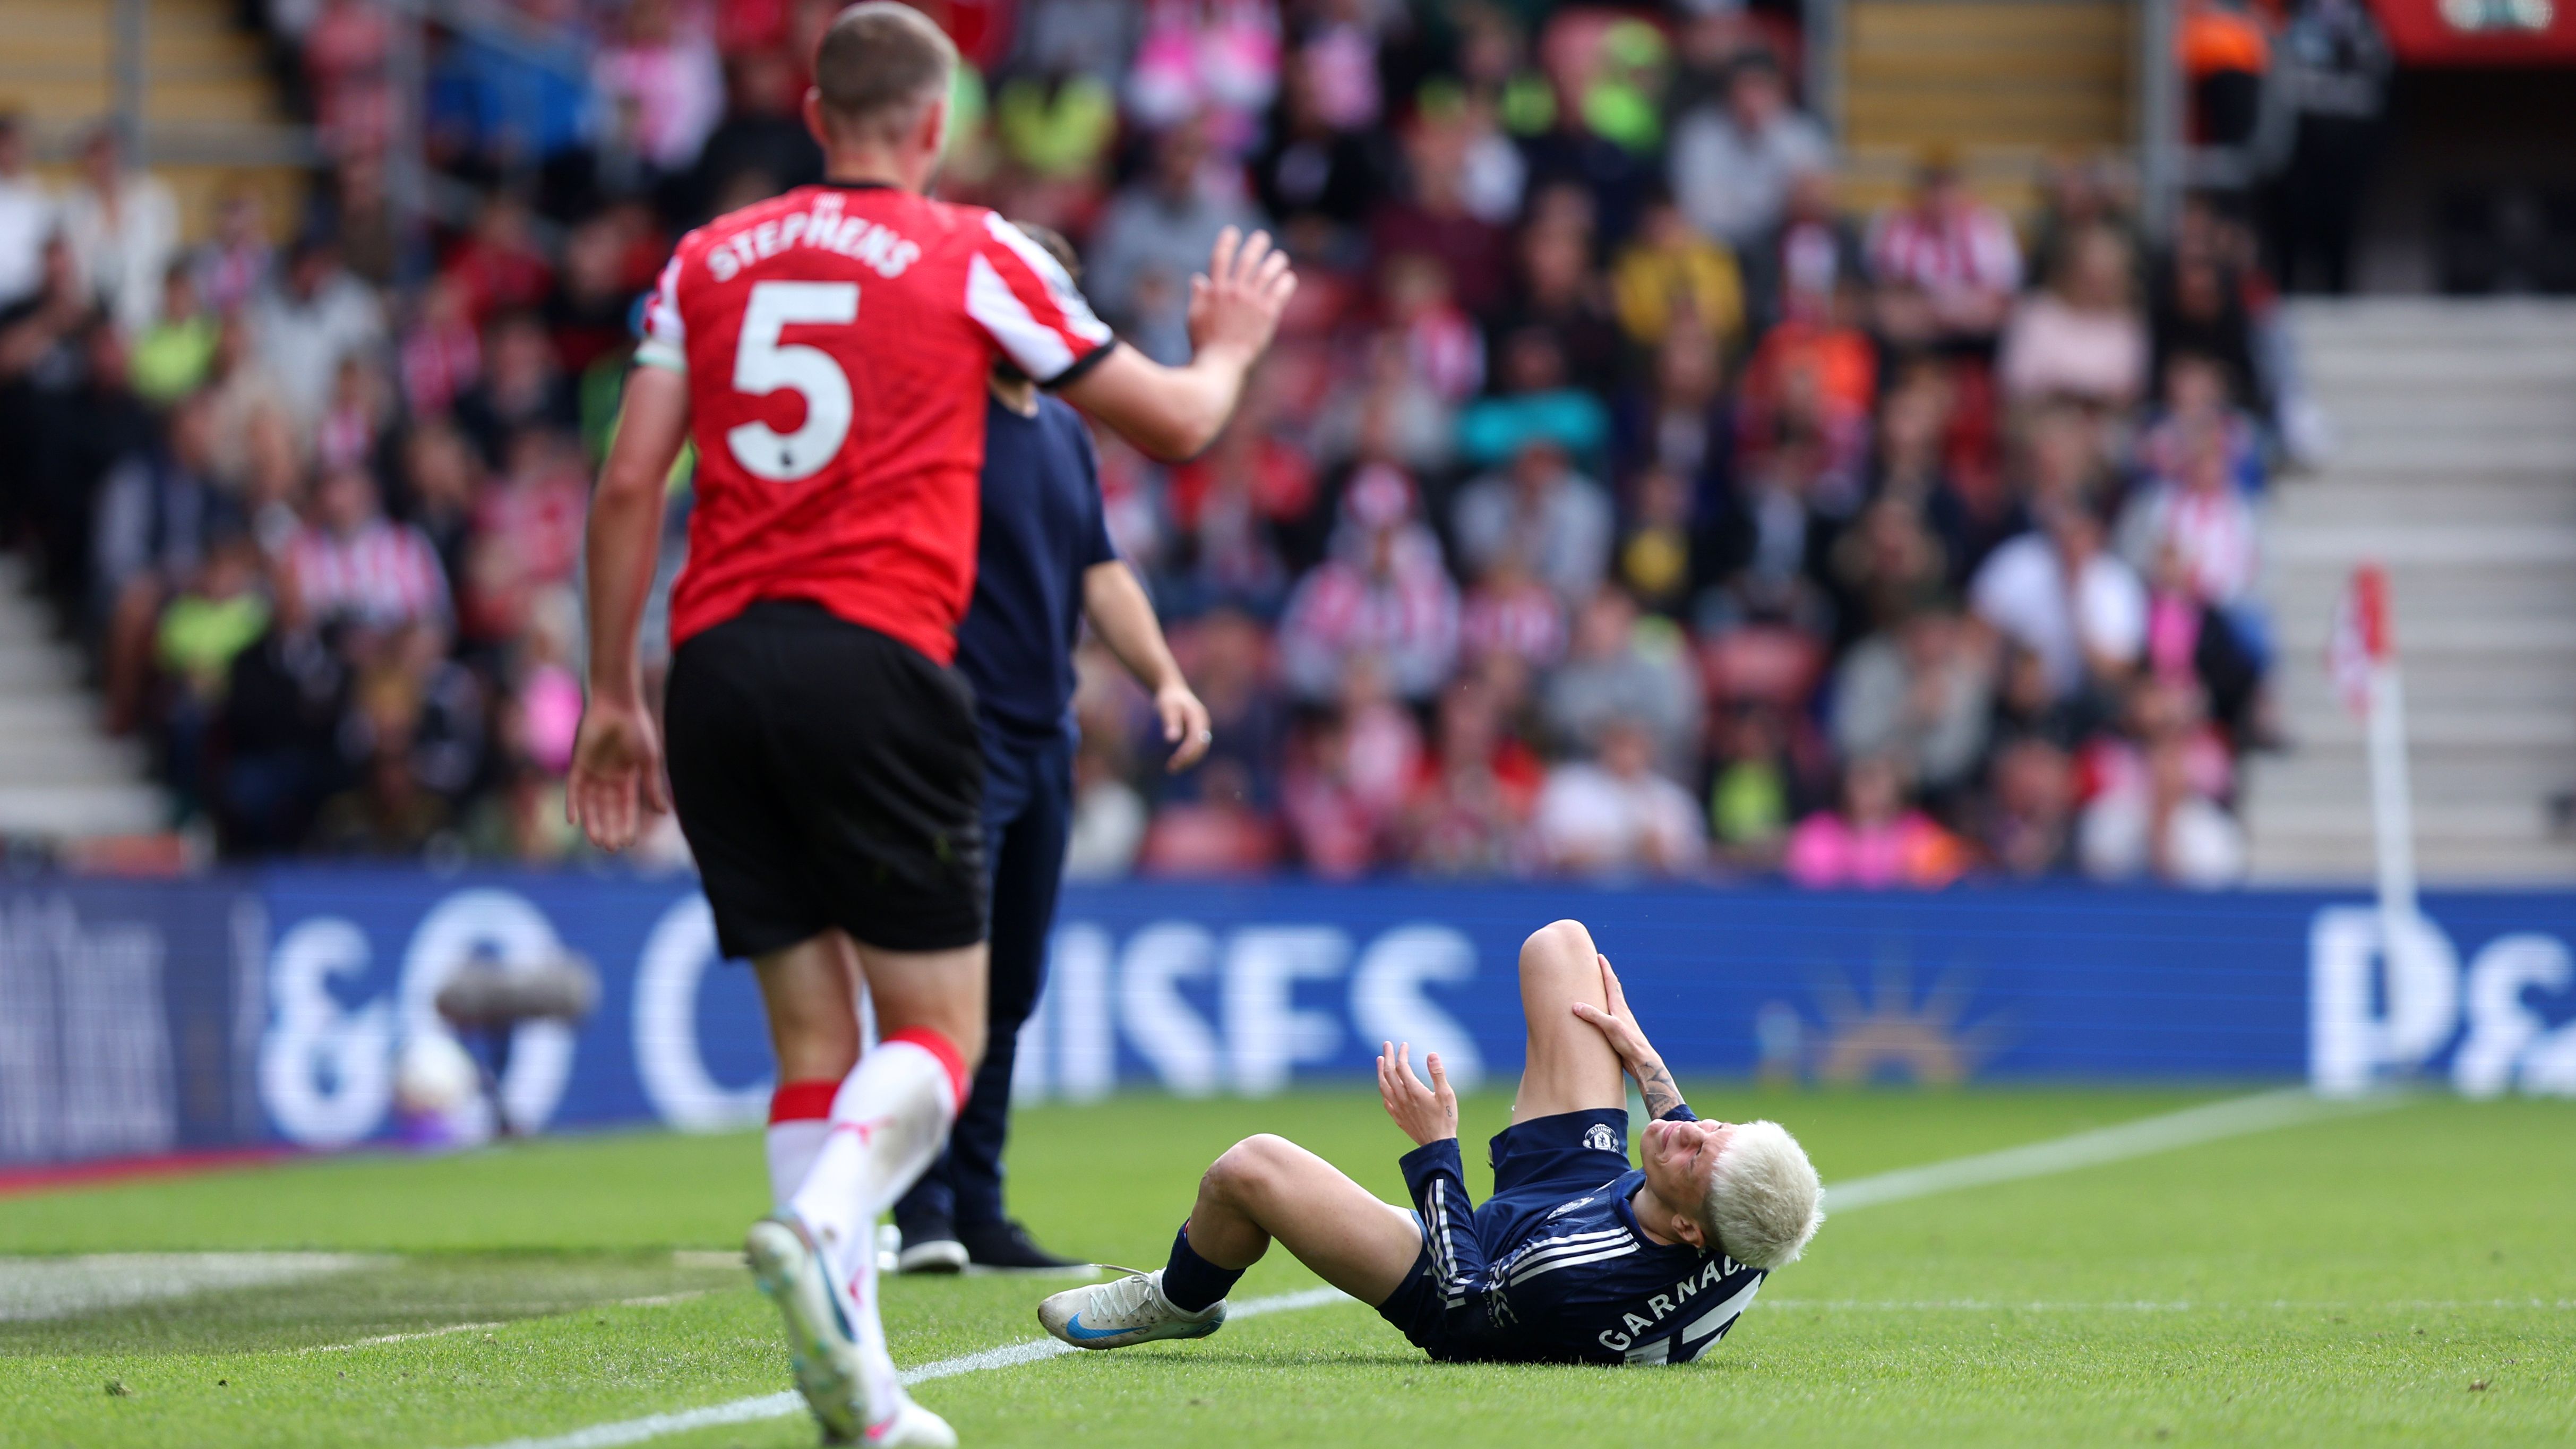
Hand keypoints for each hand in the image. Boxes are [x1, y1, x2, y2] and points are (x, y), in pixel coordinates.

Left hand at [565, 692, 670, 851]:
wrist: (618, 704)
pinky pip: (573, 789)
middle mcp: (607, 777)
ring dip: (592, 822)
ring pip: (590, 803)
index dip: (627, 823)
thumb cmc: (638, 729)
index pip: (626, 806)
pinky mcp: (577, 763)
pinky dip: (573, 804)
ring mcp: (592, 770)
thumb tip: (663, 814)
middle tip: (610, 848)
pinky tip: (573, 821)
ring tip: (596, 840)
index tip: (628, 842)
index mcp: (627, 777)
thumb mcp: (649, 762)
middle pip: (607, 809)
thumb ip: (652, 787)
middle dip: (609, 827)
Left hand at [1155, 680, 1211, 771]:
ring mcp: (1201, 728)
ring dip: (1188, 760)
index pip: (1196, 739)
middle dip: (1187, 760)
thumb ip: (1170, 722)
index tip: (1174, 761)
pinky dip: (1188, 756)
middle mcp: (1203, 724)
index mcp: (1198, 718)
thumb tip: (1172, 740)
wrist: (1173, 689)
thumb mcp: (1167, 707)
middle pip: (1200, 747)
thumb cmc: (1168, 698)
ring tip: (1171, 769)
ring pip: (1200, 749)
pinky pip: (1195, 747)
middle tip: (1171, 769)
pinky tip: (1176, 761)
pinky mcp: (1196, 731)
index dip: (1187, 752)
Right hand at [1185, 227, 1295, 361]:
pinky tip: (1289, 277)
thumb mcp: (1194, 317)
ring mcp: (1251, 302)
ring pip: (1267, 272)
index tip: (1232, 232)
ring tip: (1280, 257)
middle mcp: (1233, 291)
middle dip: (1256, 245)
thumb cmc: (1204, 344)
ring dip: (1275, 261)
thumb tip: (1198, 279)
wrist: (1220, 364)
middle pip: (1247, 260)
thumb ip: (1198, 296)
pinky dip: (1285, 281)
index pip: (1220, 258)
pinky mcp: (1267, 314)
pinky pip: (1280, 291)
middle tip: (1262, 237)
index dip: (1227, 242)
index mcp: (1214, 290)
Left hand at [1376, 1041, 1456, 1147]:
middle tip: (1387, 1044)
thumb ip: (1438, 1073)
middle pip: (1389, 1073)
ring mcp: (1398, 1108)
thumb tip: (1431, 1054)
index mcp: (1414, 1090)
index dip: (1402, 1054)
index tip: (1404, 1044)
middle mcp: (1403, 1098)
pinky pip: (1385, 1100)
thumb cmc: (1446, 1119)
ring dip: (1380, 1071)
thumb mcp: (1446, 1094)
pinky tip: (1384, 1086)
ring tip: (1380, 1060)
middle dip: (1387, 1056)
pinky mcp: (1398, 1117)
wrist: (1437, 1145)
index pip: (1402, 1066)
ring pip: (1384, 1086)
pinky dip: (1383, 1089)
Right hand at [1570, 953, 1685, 1117]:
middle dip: (1605, 977)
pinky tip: (1599, 1017)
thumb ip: (1593, 1015)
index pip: (1611, 982)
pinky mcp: (1619, 1032)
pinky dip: (1602, 1010)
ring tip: (1596, 989)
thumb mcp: (1610, 1027)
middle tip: (1597, 967)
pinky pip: (1608, 1016)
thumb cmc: (1629, 1043)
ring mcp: (1621, 1021)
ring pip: (1612, 1002)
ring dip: (1604, 993)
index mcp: (1619, 1006)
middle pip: (1613, 989)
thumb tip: (1575, 1006)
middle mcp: (1621, 1011)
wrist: (1642, 1061)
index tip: (1599, 956)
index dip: (1605, 969)